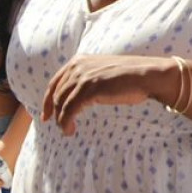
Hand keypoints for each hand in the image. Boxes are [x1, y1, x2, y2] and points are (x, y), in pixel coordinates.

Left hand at [41, 55, 172, 132]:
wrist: (146, 75)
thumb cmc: (127, 77)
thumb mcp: (101, 73)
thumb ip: (86, 80)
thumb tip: (74, 97)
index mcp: (78, 61)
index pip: (54, 83)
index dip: (47, 100)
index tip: (46, 115)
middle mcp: (77, 67)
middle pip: (55, 95)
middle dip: (54, 113)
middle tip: (58, 127)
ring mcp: (82, 77)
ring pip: (61, 104)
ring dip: (62, 121)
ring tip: (68, 131)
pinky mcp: (89, 89)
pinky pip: (69, 110)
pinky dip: (66, 122)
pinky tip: (70, 130)